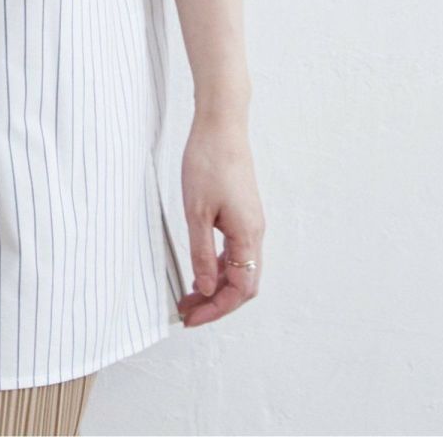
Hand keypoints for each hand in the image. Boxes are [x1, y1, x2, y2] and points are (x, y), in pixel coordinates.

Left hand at [176, 111, 264, 327]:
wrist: (221, 124)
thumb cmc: (208, 161)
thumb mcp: (196, 211)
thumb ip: (201, 253)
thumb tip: (207, 289)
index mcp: (247, 236)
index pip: (239, 290)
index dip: (216, 310)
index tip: (191, 318)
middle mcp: (255, 234)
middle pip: (243, 285)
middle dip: (216, 303)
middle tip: (187, 311)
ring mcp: (250, 223)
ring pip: (238, 269)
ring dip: (216, 286)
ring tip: (188, 296)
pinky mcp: (242, 213)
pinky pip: (234, 252)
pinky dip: (217, 266)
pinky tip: (199, 269)